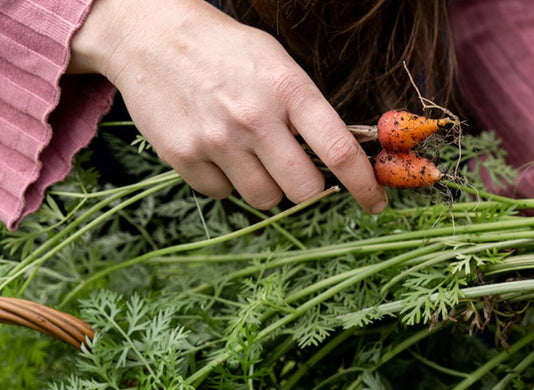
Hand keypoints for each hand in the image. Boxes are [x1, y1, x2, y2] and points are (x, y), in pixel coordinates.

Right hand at [70, 0, 386, 213]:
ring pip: (265, 198)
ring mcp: (217, 139)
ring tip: (250, 152)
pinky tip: (217, 150)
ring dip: (266, 185)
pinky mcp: (183, 155)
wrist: (150, 35)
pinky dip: (226, 181)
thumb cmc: (227, 51)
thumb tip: (347, 159)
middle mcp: (254, 118)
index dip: (365, 185)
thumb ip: (310, 111)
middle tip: (295, 167)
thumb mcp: (279, 65)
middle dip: (308, 186)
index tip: (376, 202)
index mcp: (288, 89)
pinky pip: (222, 194)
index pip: (340, 151)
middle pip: (305, 189)